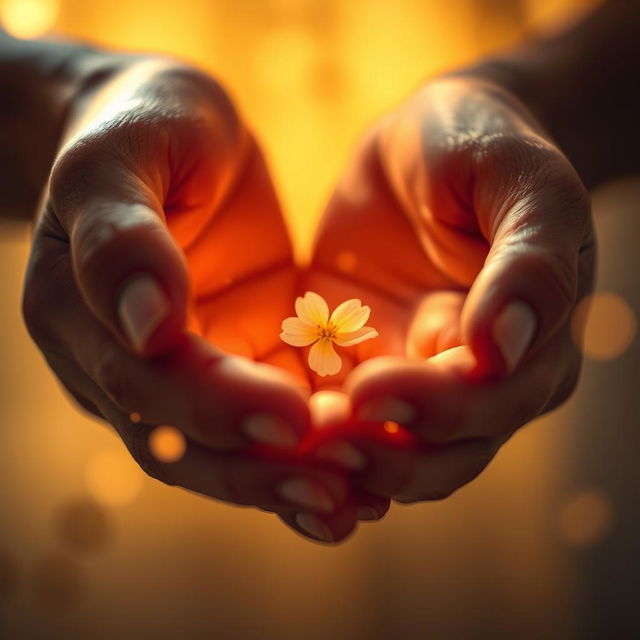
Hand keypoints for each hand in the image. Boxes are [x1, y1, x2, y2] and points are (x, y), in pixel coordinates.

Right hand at [23, 56, 388, 539]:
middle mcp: (124, 359)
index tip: (292, 415)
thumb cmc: (144, 122)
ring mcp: (181, 368)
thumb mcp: (123, 153)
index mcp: (83, 311)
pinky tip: (359, 478)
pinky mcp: (233, 360)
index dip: (216, 404)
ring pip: (224, 451)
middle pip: (183, 439)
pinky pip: (263, 423)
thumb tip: (146, 326)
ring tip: (356, 504)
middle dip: (258, 468)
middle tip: (337, 492)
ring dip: (285, 481)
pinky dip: (304, 456)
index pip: (147, 379)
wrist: (170, 131)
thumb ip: (122, 234)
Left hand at [300, 76, 593, 504]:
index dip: (435, 406)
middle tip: (320, 437)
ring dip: (344, 465)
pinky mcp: (357, 368)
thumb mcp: (522, 180)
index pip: (490, 399)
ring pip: (391, 456)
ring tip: (289, 450)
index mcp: (532, 342)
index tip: (369, 389)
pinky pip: (338, 425)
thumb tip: (504, 348)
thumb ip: (531, 260)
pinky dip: (309, 449)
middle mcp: (478, 379)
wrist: (422, 144)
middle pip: (442, 450)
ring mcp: (414, 379)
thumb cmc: (481, 147)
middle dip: (384, 452)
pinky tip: (266, 452)